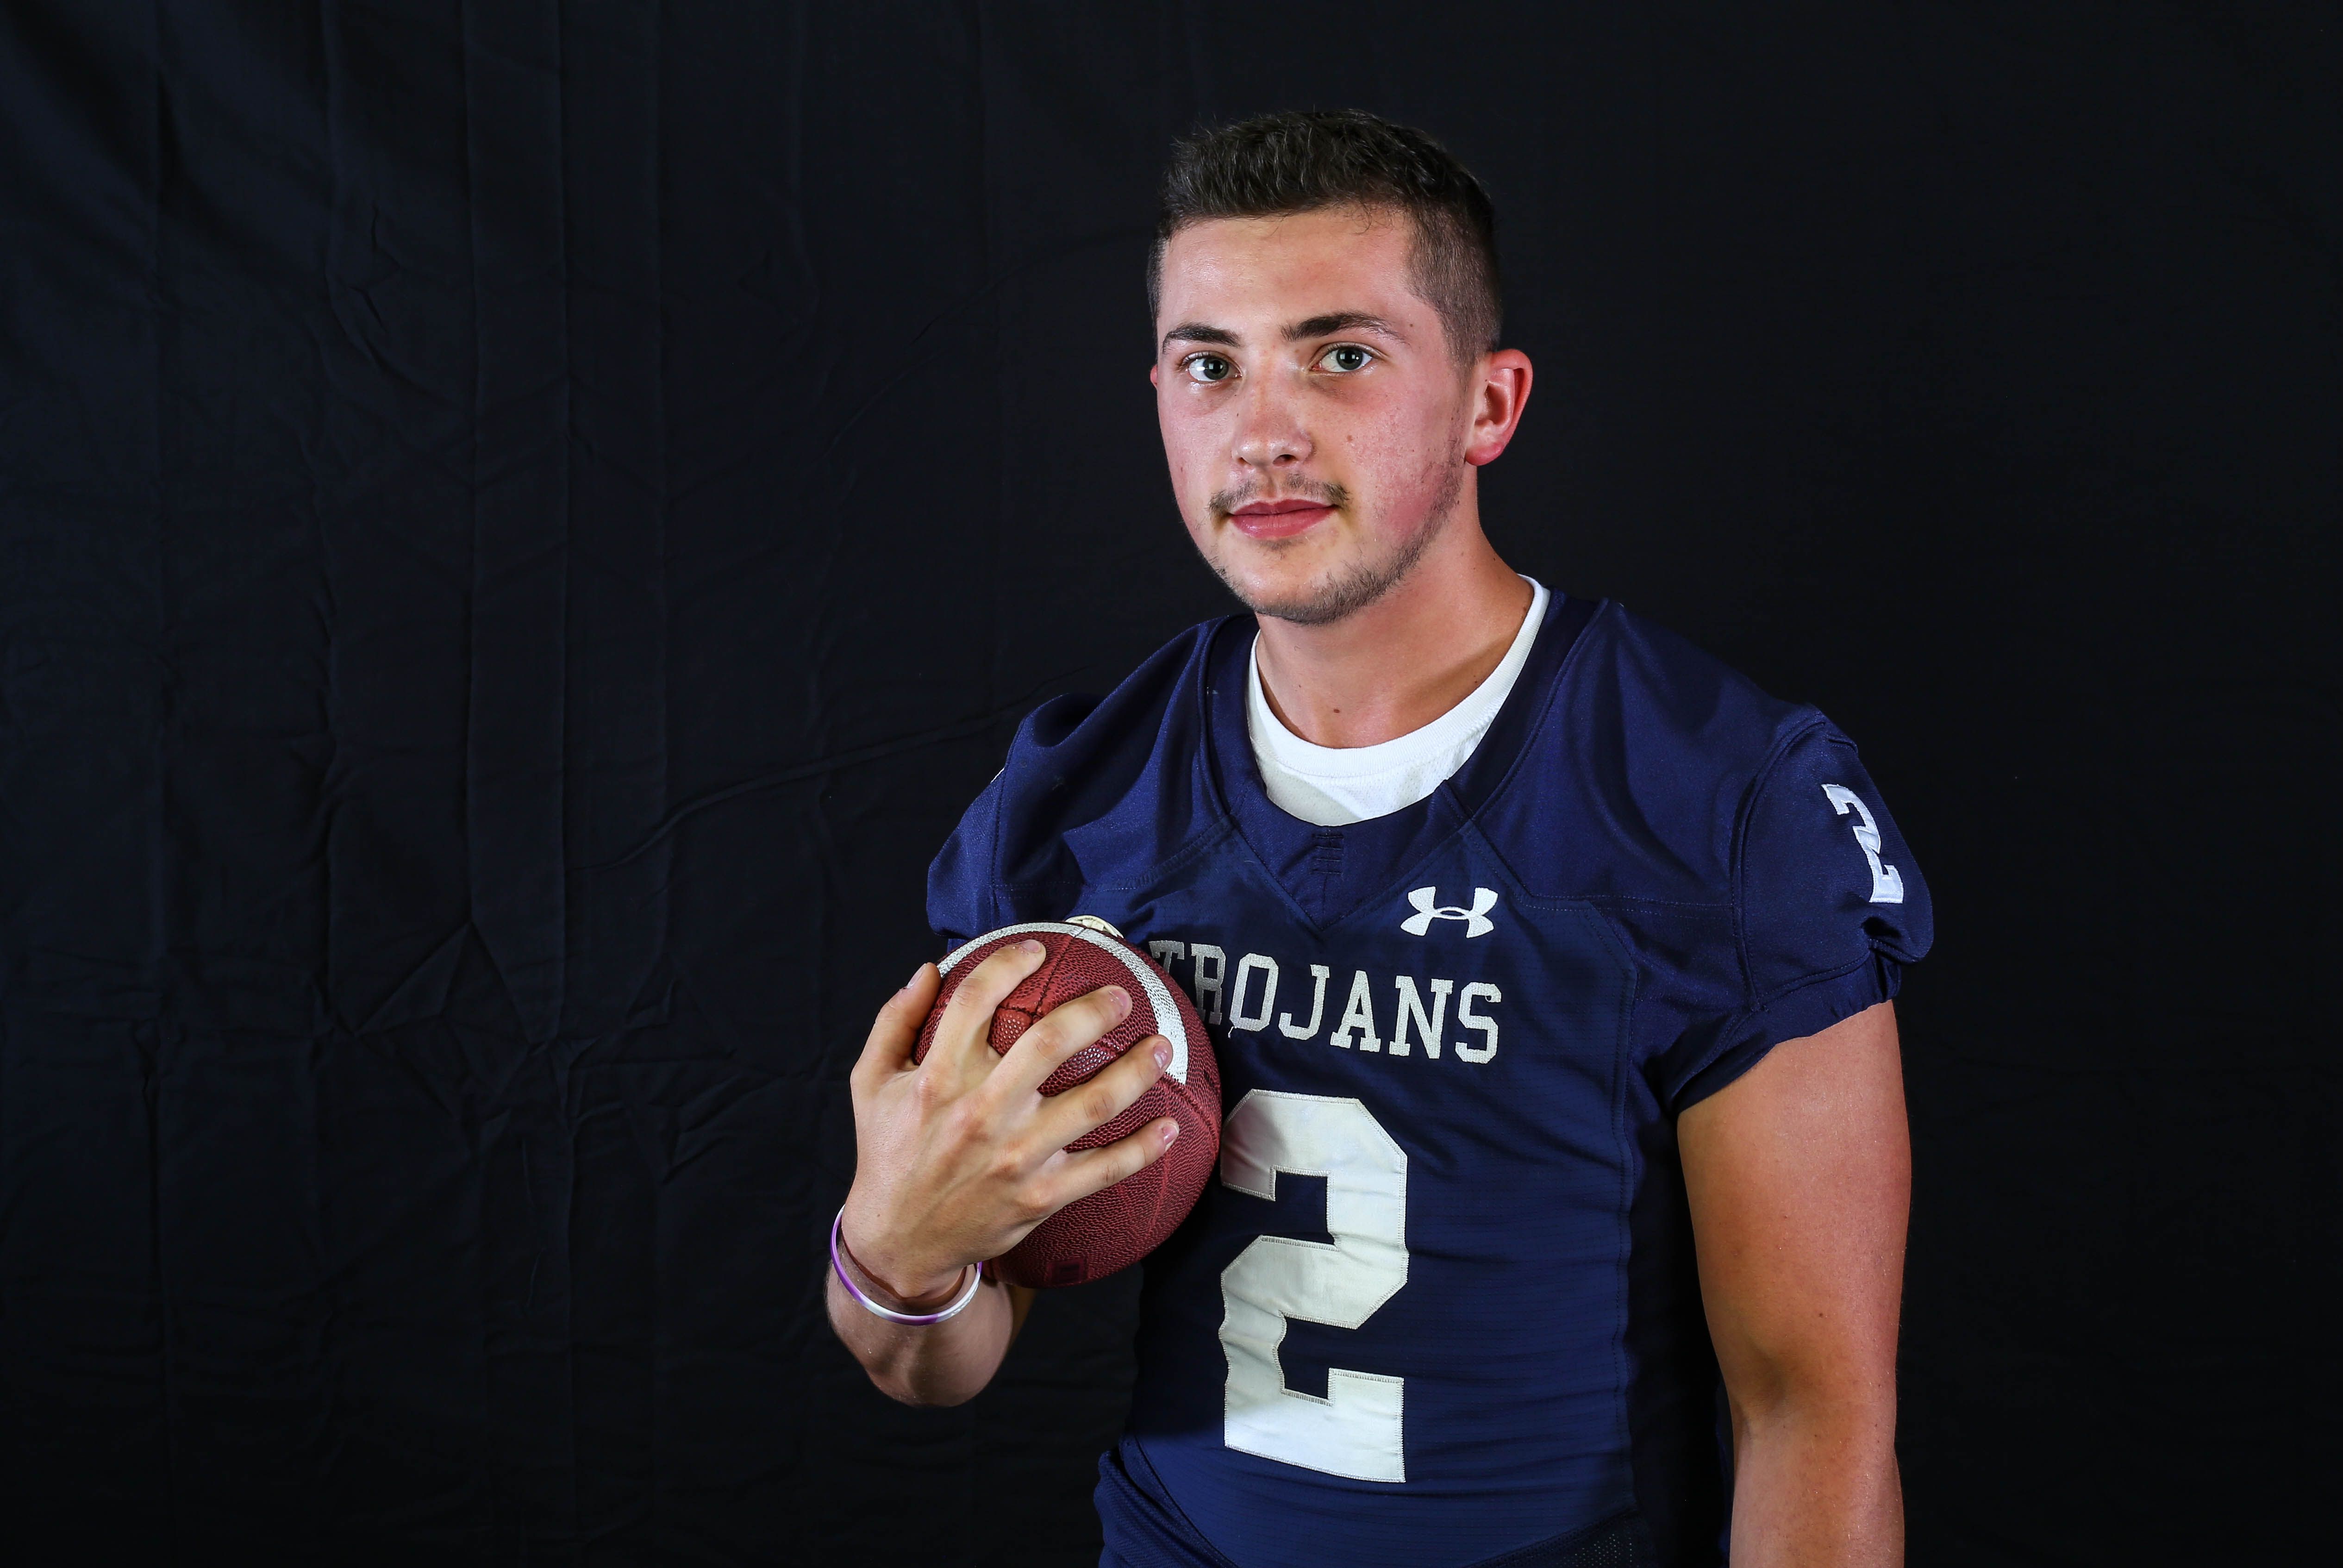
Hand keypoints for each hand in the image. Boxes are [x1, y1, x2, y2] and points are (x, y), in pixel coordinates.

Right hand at [840, 940, 1180, 1301]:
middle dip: (1094, 1011)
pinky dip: (1144, 1148)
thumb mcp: (871, 1083)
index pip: (975, 1000)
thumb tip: (930, 969)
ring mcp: (1015, 1157)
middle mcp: (980, 1113)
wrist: (900, 1242)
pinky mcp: (1040, 1197)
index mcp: (937, 1077)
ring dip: (1136, 1072)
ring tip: (1162, 1048)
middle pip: (1049, 1044)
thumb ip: (895, 1022)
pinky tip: (1171, 1127)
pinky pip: (1105, 1170)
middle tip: (1122, 996)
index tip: (1037, 949)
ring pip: (1092, 1104)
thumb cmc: (888, 1152)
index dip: (1009, 963)